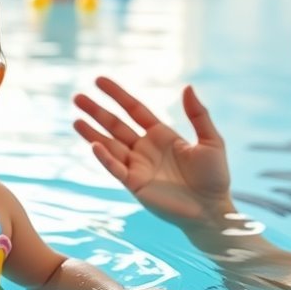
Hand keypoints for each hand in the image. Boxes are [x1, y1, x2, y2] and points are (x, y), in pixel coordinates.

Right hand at [73, 77, 231, 228]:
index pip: (134, 109)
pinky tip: (94, 146)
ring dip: (92, 133)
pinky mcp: (135, 185)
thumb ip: (198, 114)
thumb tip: (187, 87)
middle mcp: (145, 148)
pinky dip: (105, 158)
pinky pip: (116, 169)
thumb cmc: (215, 177)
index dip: (117, 95)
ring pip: (110, 145)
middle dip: (96, 111)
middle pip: (115, 125)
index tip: (98, 80)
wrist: (212, 209)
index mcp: (161, 135)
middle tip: (77, 97)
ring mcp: (138, 166)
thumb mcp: (211, 140)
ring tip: (75, 120)